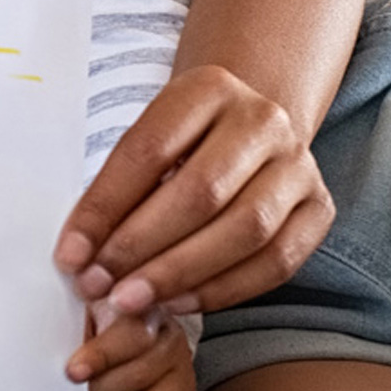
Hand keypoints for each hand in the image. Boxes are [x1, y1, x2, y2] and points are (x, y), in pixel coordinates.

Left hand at [56, 65, 332, 321]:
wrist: (249, 134)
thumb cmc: (181, 145)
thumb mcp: (149, 139)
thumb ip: (118, 185)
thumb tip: (77, 253)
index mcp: (208, 87)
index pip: (148, 150)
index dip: (105, 208)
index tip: (70, 255)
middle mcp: (263, 120)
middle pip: (201, 192)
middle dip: (141, 247)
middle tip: (98, 285)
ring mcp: (299, 164)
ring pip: (245, 229)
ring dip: (181, 273)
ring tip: (132, 301)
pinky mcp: (320, 208)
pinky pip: (276, 261)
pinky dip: (224, 289)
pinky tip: (179, 303)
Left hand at [68, 307, 195, 390]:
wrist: (106, 361)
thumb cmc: (90, 338)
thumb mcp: (79, 320)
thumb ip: (71, 326)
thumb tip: (54, 344)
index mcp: (145, 311)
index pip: (131, 335)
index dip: (101, 356)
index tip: (73, 372)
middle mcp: (171, 345)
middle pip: (139, 376)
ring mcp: (182, 382)